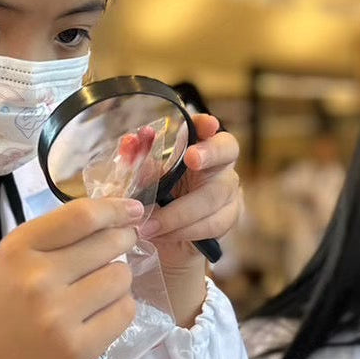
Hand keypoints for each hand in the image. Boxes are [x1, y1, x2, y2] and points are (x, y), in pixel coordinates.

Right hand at [0, 197, 140, 358]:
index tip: (132, 209)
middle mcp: (37, 277)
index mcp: (18, 249)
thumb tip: (116, 218)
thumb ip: (57, 237)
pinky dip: (120, 308)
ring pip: (121, 277)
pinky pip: (124, 312)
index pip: (81, 216)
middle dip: (123, 240)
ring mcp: (59, 315)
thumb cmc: (1, 310)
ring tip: (102, 286)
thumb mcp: (13, 261)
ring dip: (119, 278)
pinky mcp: (78, 348)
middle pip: (108, 243)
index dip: (114, 208)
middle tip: (124, 244)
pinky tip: (101, 312)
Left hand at [141, 114, 242, 276]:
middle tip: (191, 158)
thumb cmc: (158, 197)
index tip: (204, 123)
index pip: (209, 129)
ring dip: (178, 213)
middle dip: (208, 154)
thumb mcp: (145, 178)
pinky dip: (182, 231)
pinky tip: (161, 234)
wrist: (167, 235)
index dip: (208, 125)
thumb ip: (139, 162)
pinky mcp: (228, 218)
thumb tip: (130, 143)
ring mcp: (229, 192)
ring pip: (213, 198)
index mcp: (199, 148)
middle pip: (226, 153)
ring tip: (150, 224)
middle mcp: (219, 166)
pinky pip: (211, 225)